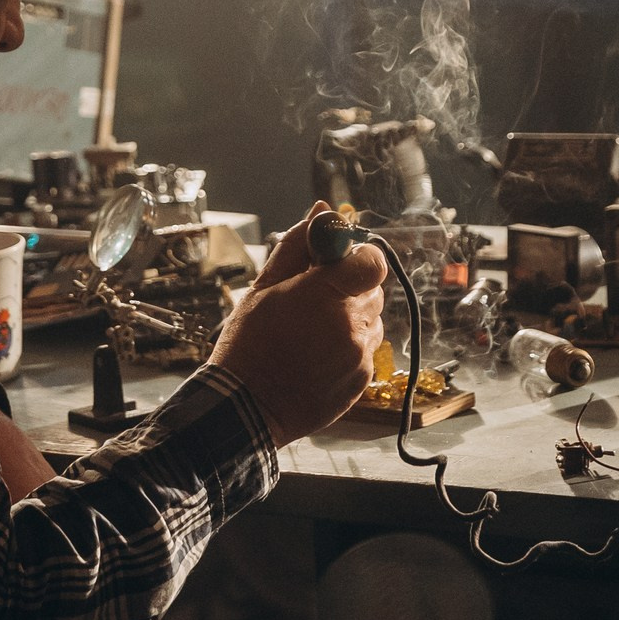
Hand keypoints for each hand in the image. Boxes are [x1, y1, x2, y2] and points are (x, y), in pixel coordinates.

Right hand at [210, 202, 386, 444]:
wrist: (245, 407)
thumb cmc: (248, 344)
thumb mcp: (263, 288)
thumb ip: (298, 246)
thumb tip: (320, 212)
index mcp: (325, 293)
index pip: (372, 261)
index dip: (359, 257)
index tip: (339, 263)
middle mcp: (350, 323)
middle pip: (372, 290)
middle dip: (350, 289)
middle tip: (315, 301)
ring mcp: (359, 355)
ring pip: (372, 321)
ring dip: (351, 319)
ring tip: (313, 333)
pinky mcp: (362, 380)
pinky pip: (367, 351)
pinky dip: (349, 348)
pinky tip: (317, 355)